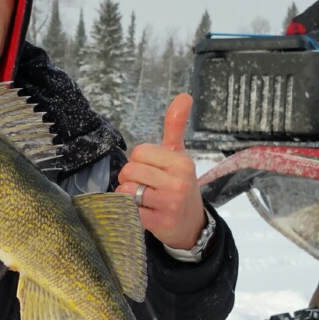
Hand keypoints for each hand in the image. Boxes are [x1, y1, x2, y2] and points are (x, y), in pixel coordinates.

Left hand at [115, 93, 205, 249]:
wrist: (192, 224)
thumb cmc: (179, 185)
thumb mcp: (179, 156)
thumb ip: (175, 126)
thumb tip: (184, 96)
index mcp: (181, 162)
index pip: (139, 152)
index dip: (138, 162)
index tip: (149, 171)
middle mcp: (178, 182)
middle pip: (130, 171)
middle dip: (130, 179)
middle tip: (144, 187)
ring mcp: (170, 204)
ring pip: (126, 191)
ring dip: (127, 196)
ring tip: (142, 199)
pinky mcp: (160, 223)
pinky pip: (129, 211)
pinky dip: (129, 212)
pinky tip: (141, 212)